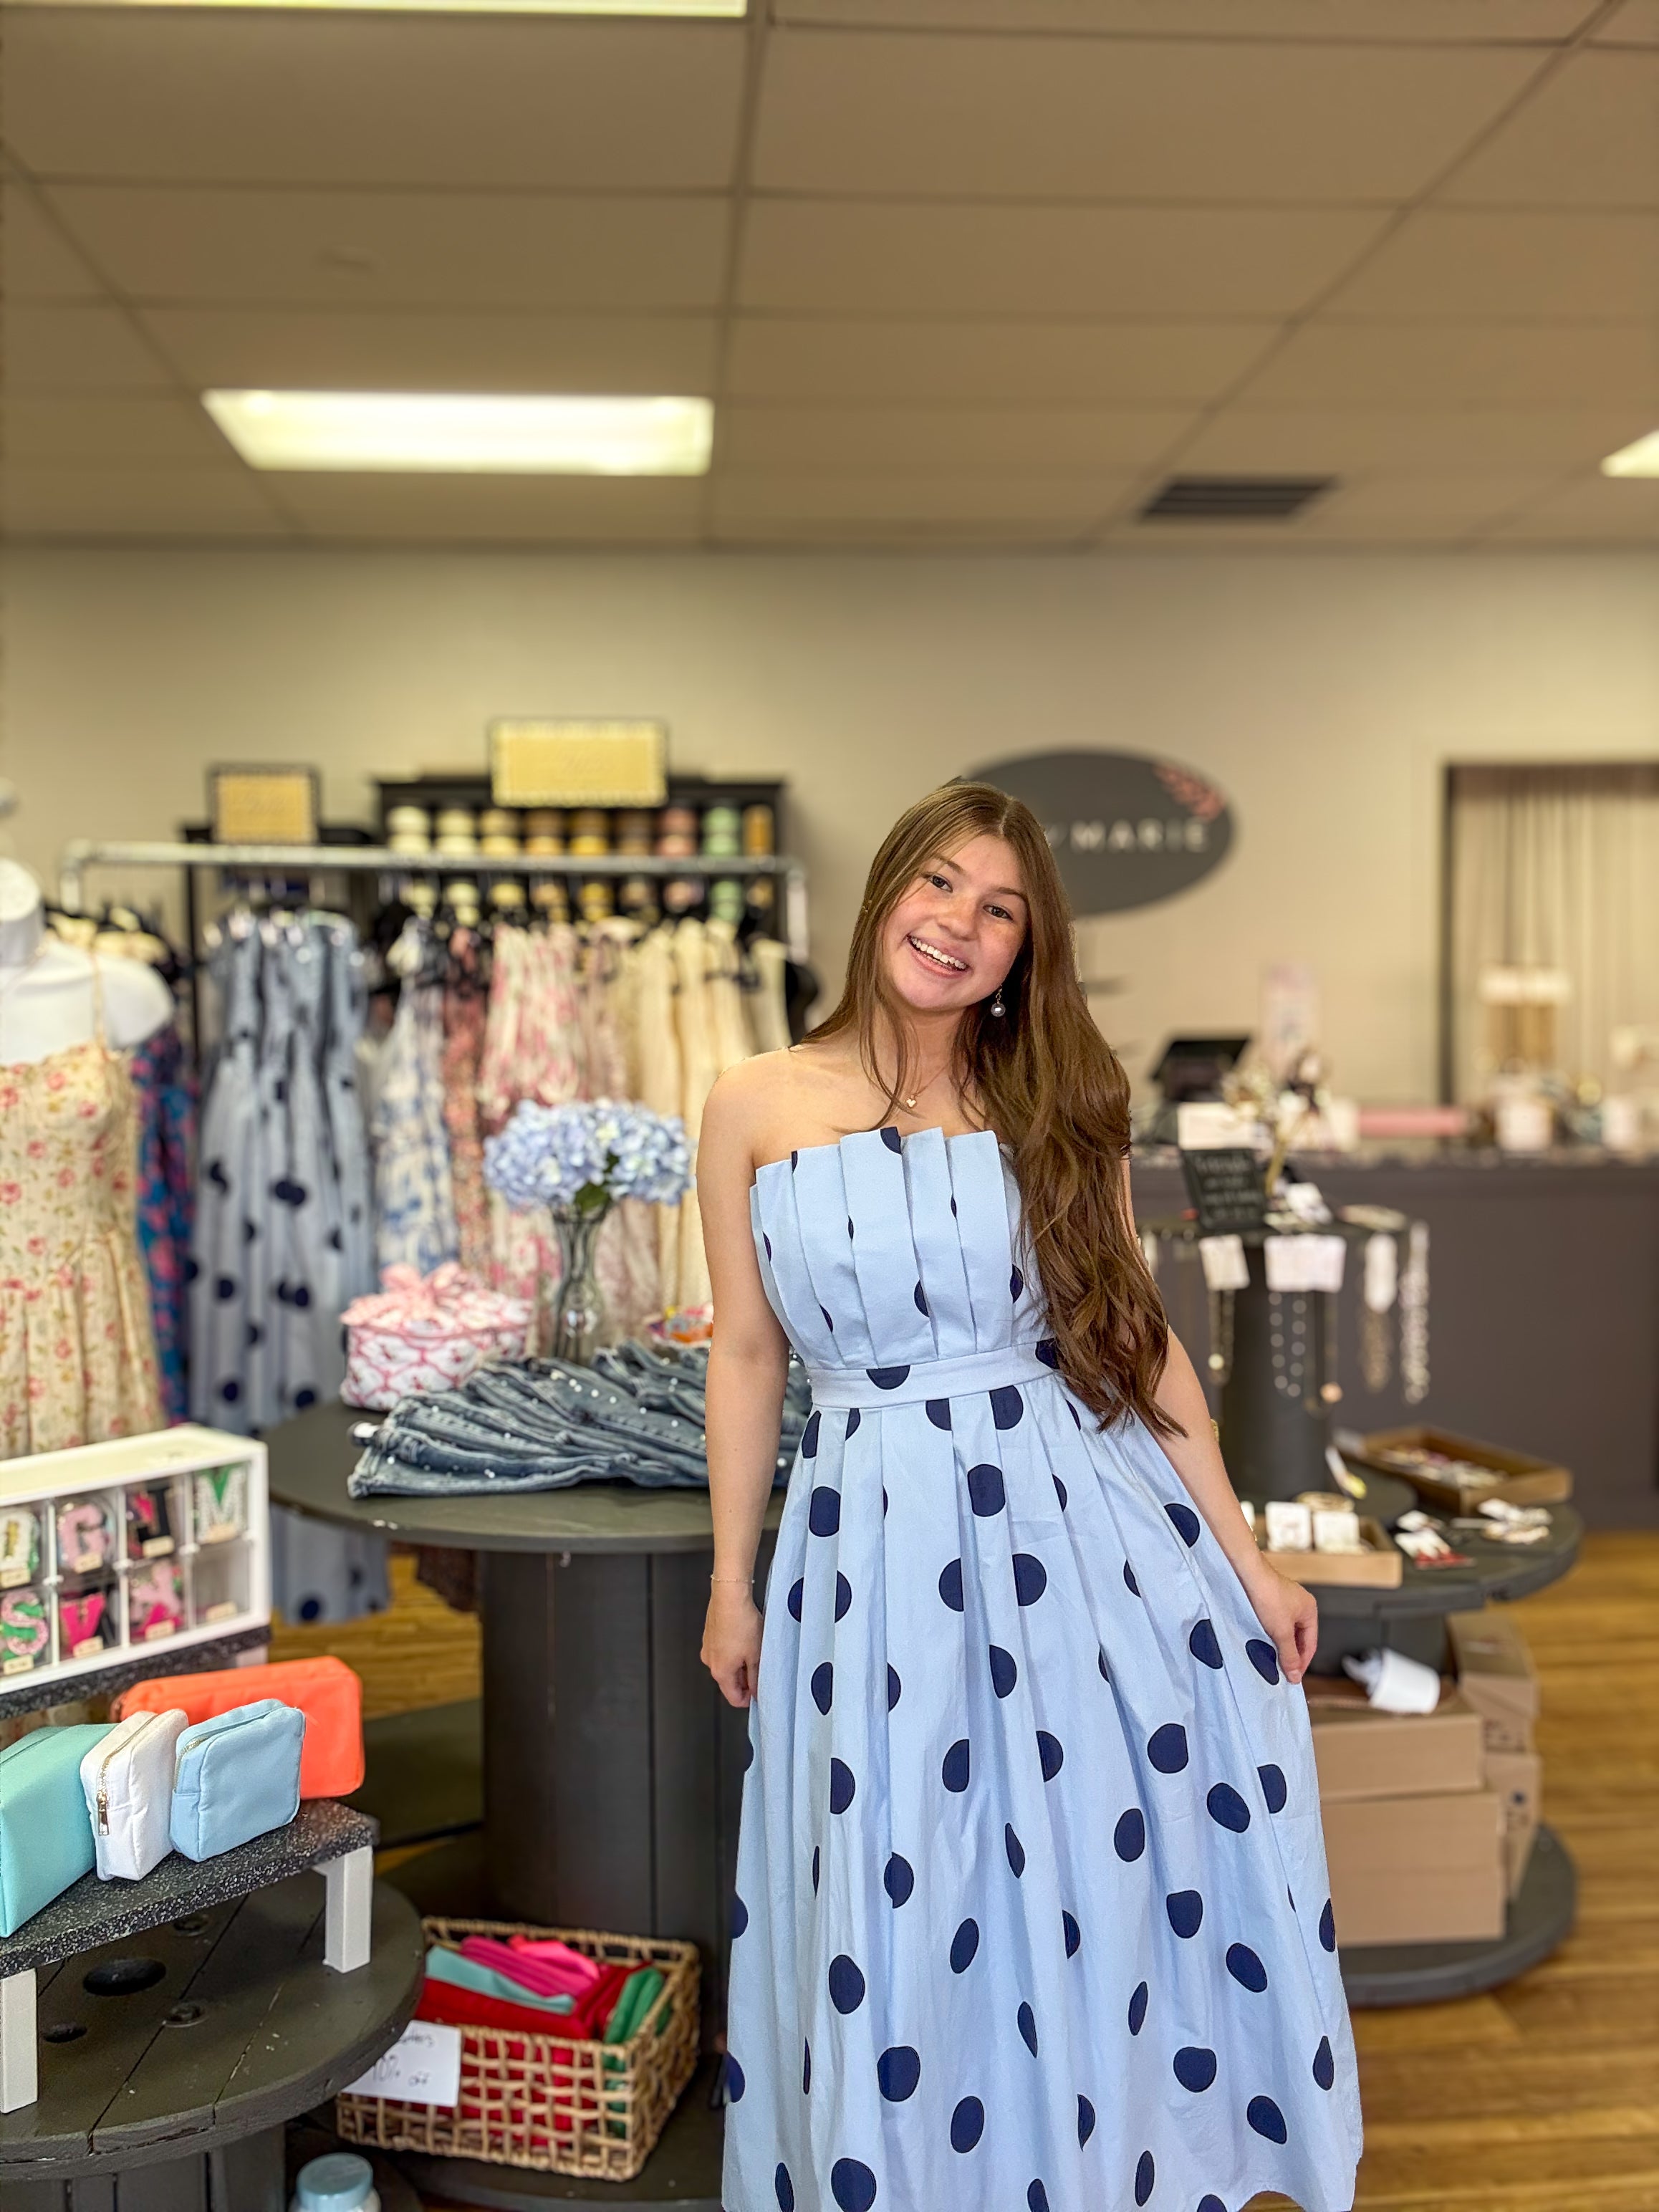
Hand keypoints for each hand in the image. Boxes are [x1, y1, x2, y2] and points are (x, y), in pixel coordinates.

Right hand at [702, 1583, 762, 1707]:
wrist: (730, 1596)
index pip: (733, 1698)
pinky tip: (746, 1638)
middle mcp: (710, 1661)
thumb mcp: (756, 1655)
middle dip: (746, 1679)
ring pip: (726, 1664)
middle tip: (761, 1667)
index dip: (749, 1699)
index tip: (760, 1692)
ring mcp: (708, 1647)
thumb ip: (756, 1677)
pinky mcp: (710, 1634)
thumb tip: (757, 1690)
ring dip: (741, 1663)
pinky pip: (723, 1650)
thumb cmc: (742, 1623)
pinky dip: (734, 1649)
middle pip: (729, 1681)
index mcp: (720, 1672)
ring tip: (755, 1649)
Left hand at [1243, 1564, 1318, 1685]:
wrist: (1246, 1574)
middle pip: (1298, 1638)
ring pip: (1285, 1631)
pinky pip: (1274, 1623)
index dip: (1303, 1662)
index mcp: (1309, 1610)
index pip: (1311, 1644)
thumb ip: (1289, 1655)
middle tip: (1282, 1671)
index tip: (1294, 1677)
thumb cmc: (1267, 1595)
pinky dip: (1270, 1634)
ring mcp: (1284, 1601)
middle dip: (1291, 1654)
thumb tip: (1295, 1675)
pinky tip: (1261, 1642)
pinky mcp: (1269, 1600)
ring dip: (1279, 1645)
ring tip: (1271, 1659)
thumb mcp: (1281, 1631)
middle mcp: (1299, 1604)